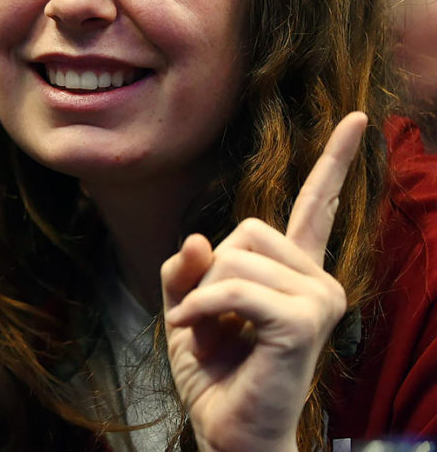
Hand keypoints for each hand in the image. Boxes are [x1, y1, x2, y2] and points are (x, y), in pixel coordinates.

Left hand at [161, 112, 366, 451]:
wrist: (228, 434)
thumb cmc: (214, 376)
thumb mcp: (184, 308)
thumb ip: (186, 269)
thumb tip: (200, 237)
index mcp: (292, 273)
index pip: (315, 207)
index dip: (333, 162)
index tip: (355, 119)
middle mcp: (316, 281)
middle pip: (244, 231)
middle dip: (208, 273)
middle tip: (213, 323)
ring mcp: (318, 300)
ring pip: (233, 258)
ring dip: (201, 298)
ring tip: (212, 335)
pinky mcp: (304, 322)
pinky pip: (233, 288)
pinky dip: (200, 309)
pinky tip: (198, 334)